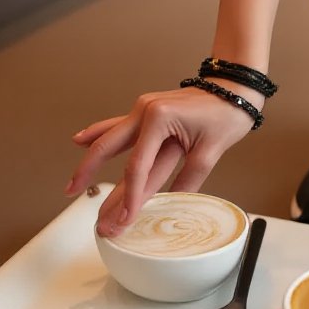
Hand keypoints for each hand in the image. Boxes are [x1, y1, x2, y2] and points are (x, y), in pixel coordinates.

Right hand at [65, 84, 258, 235]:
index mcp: (160, 118)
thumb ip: (186, 180)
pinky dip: (99, 133)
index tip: (121, 221)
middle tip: (87, 211)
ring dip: (90, 160)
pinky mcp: (148, 112)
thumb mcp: (210, 151)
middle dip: (95, 182)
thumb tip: (168, 206)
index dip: (129, 198)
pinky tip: (82, 140)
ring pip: (110, 138)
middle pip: (111, 150)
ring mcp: (144, 109)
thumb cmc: (227, 113)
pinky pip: (118, 126)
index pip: (138, 167)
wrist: (235, 87)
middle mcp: (146, 110)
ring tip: (72, 184)